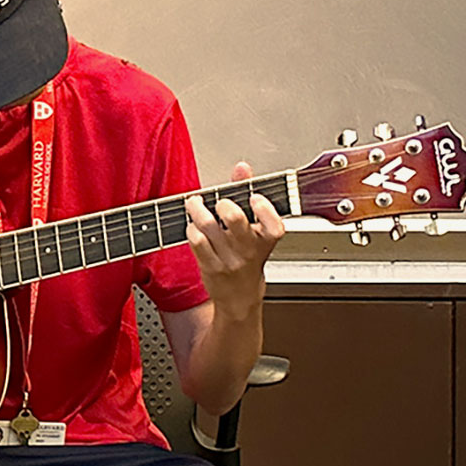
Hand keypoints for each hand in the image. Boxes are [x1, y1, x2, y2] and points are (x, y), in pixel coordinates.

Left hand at [184, 162, 284, 316]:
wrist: (240, 297)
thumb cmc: (248, 258)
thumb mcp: (256, 230)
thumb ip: (247, 194)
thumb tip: (242, 168)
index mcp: (266, 240)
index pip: (274, 225)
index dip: (263, 208)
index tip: (254, 198)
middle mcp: (249, 250)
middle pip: (235, 219)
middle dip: (223, 203)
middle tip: (219, 202)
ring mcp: (229, 260)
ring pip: (208, 226)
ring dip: (197, 210)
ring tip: (195, 204)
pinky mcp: (211, 267)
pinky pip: (196, 241)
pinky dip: (191, 228)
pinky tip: (193, 226)